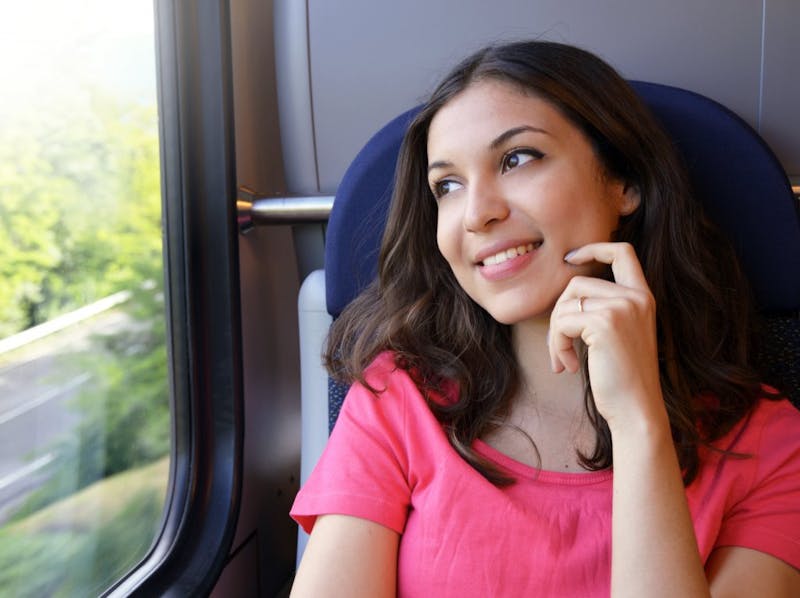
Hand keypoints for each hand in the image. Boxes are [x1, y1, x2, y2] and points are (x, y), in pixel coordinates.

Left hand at [548, 242, 664, 429]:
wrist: (636, 409)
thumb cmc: (622, 378)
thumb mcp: (618, 335)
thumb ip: (603, 309)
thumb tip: (564, 298)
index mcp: (643, 297)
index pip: (622, 251)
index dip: (594, 247)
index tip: (570, 257)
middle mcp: (636, 297)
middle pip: (576, 283)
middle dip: (558, 314)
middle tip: (558, 346)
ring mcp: (622, 308)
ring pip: (565, 304)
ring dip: (555, 334)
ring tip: (564, 360)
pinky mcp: (605, 323)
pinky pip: (561, 322)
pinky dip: (556, 345)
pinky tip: (569, 366)